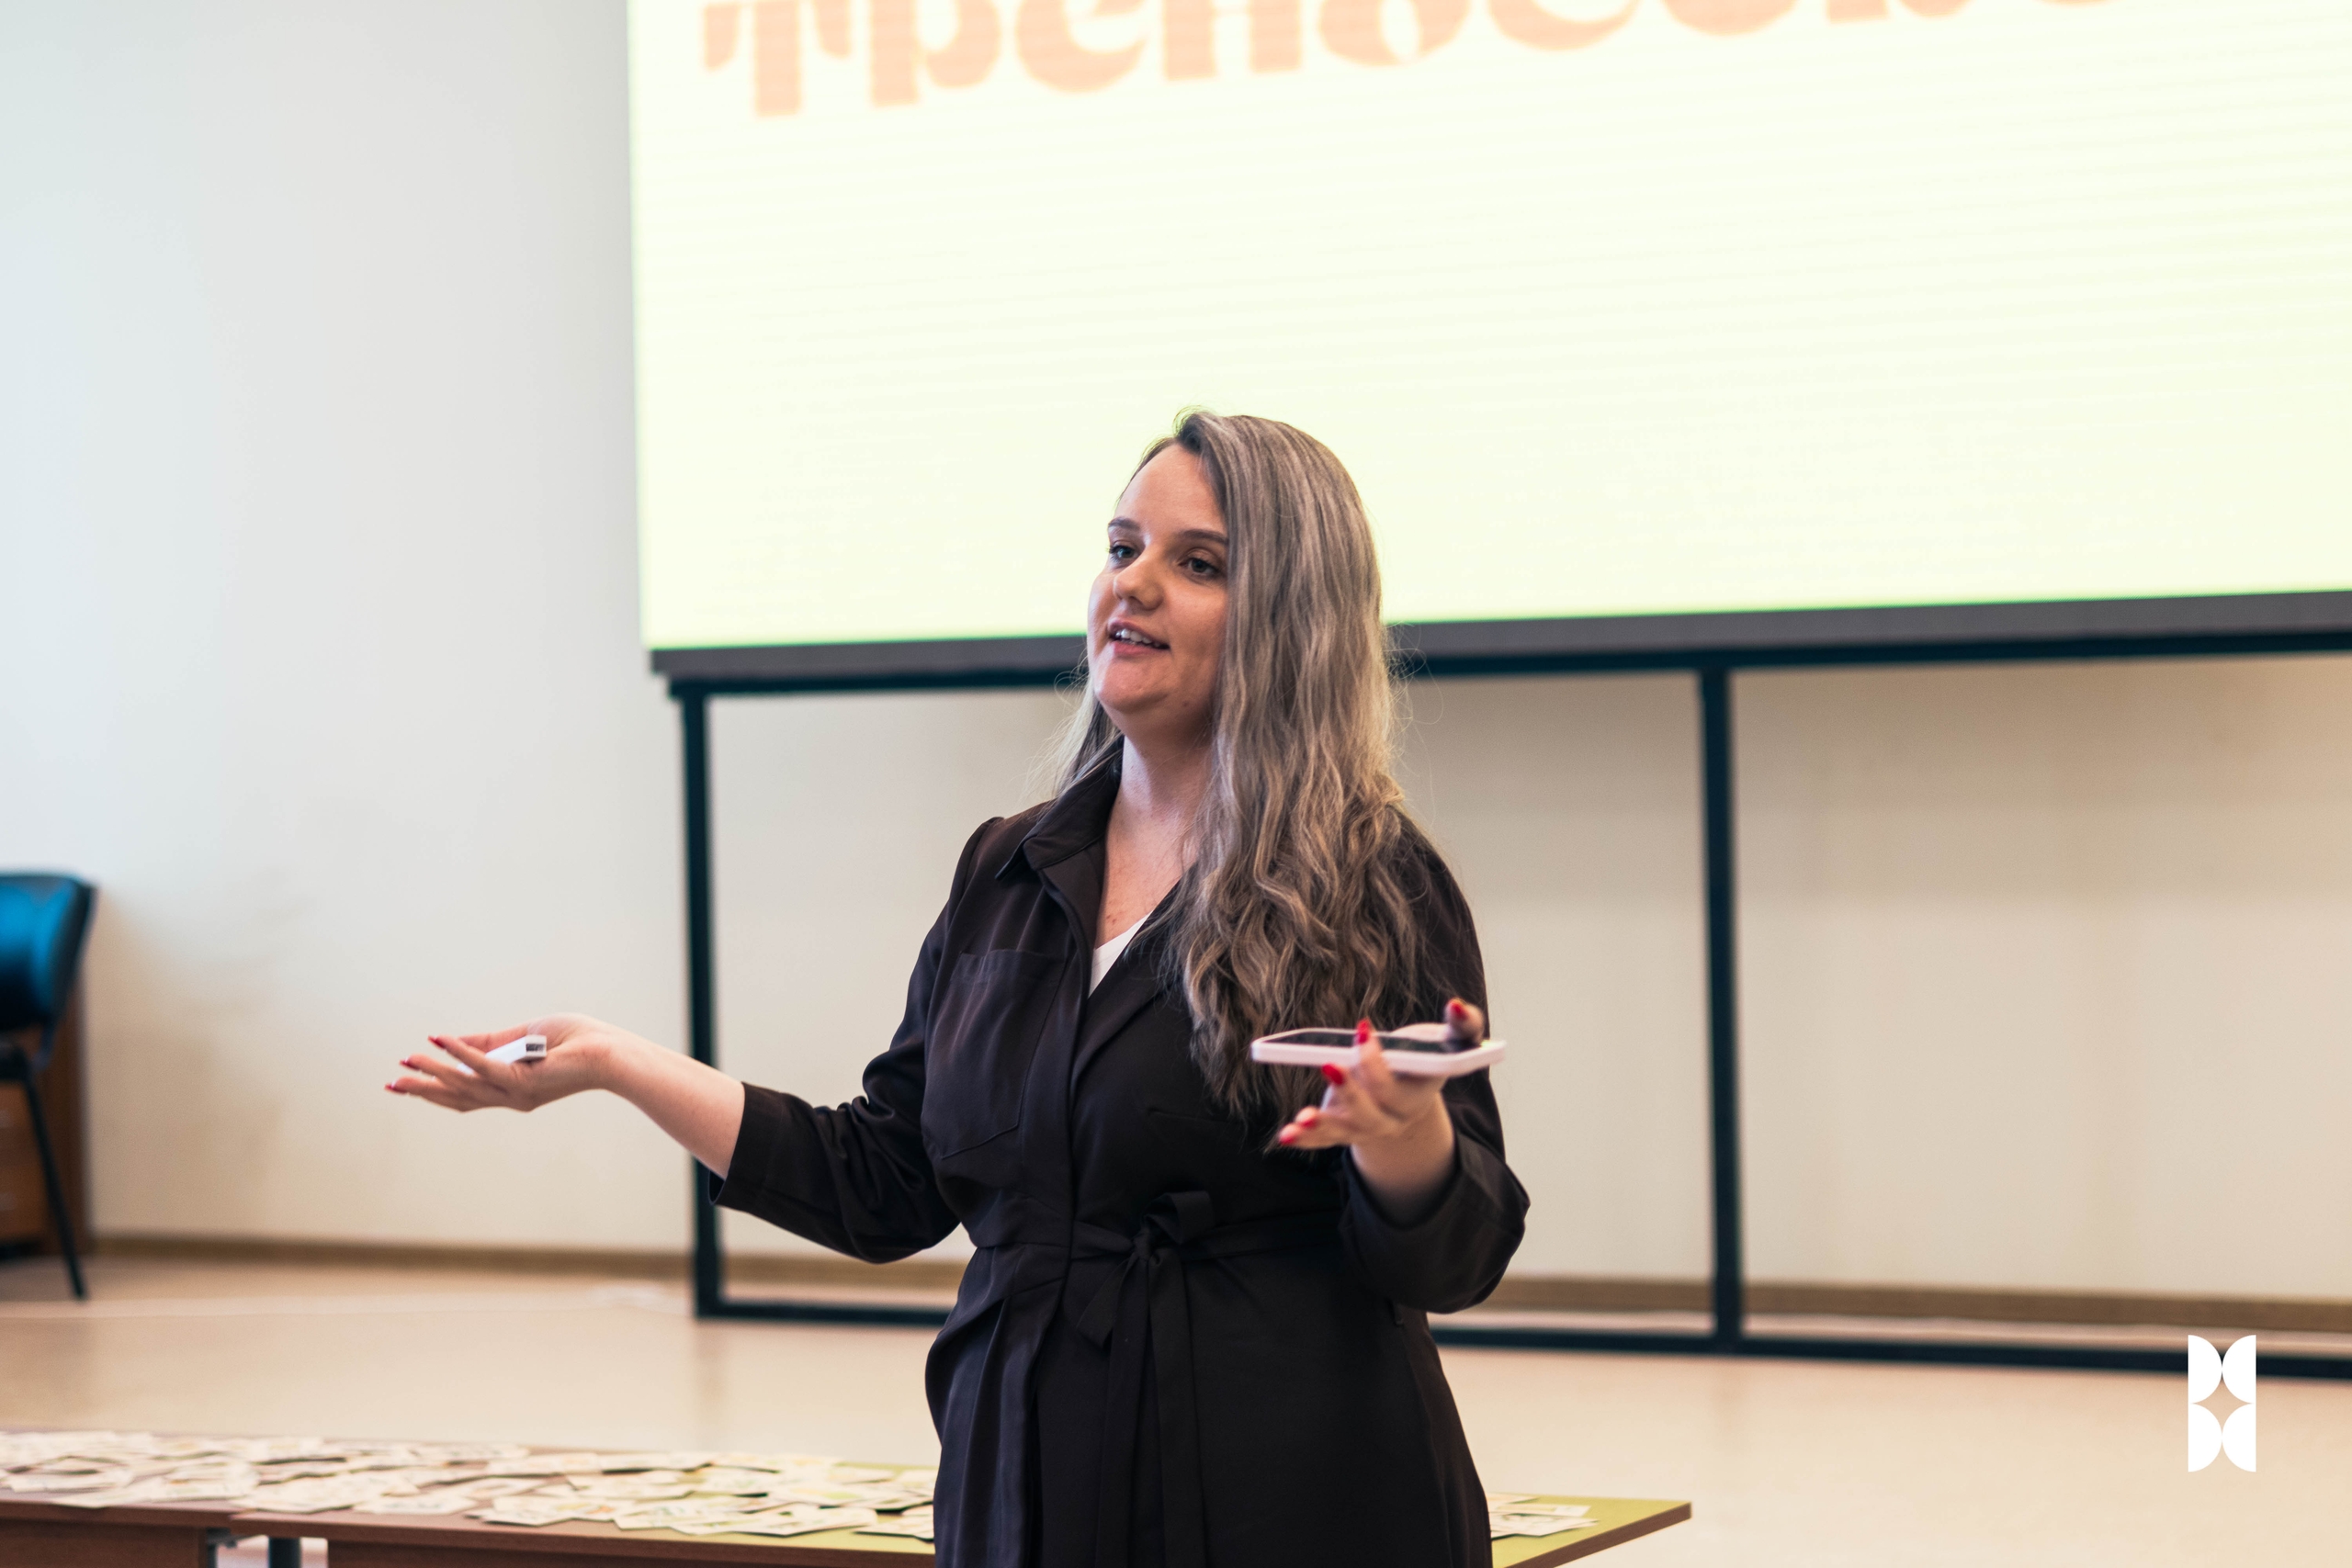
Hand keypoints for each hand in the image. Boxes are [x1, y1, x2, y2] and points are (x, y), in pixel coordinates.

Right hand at [386, 1013, 639, 1113]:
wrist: (610, 1051)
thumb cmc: (577, 1041)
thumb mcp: (525, 1036)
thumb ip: (490, 1042)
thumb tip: (453, 1041)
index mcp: (510, 1090)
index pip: (464, 1093)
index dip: (434, 1086)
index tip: (404, 1078)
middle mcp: (510, 1097)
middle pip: (456, 1097)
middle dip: (422, 1090)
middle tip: (391, 1083)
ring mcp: (515, 1092)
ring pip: (463, 1085)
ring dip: (432, 1071)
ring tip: (406, 1060)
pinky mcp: (522, 1080)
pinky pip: (483, 1065)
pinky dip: (459, 1052)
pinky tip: (438, 1040)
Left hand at [1277, 998, 1482, 1219]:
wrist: (1411, 1089)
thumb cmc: (1428, 1056)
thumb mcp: (1450, 1040)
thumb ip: (1465, 1023)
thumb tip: (1454, 1005)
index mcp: (1418, 1097)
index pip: (1399, 1089)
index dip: (1379, 1066)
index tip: (1363, 1031)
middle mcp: (1394, 1119)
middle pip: (1372, 1114)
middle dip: (1351, 1092)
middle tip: (1329, 1065)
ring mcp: (1368, 1127)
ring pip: (1346, 1132)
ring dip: (1323, 1126)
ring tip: (1302, 1118)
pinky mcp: (1345, 1128)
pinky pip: (1325, 1140)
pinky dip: (1306, 1138)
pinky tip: (1286, 1135)